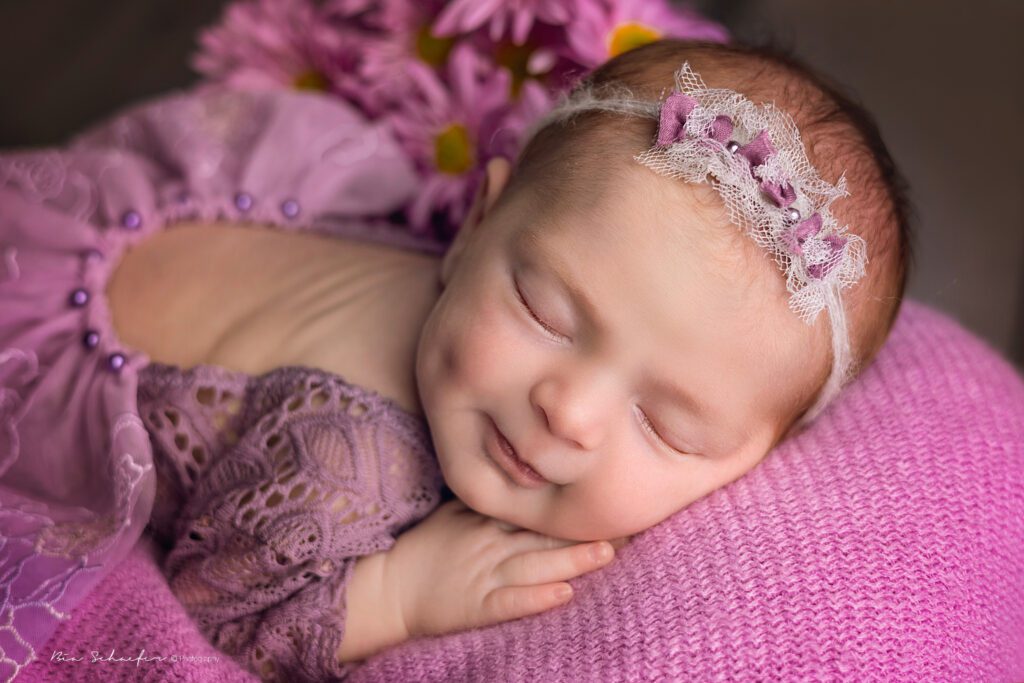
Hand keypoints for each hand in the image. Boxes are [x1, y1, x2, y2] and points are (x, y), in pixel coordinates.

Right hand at [383, 499, 627, 639]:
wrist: (389, 586)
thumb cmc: (426, 548)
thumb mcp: (456, 511)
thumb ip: (491, 496)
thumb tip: (527, 474)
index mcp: (489, 518)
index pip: (537, 507)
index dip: (574, 505)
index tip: (609, 495)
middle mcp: (491, 542)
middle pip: (544, 534)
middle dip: (584, 530)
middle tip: (627, 523)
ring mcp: (485, 575)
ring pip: (535, 565)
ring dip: (571, 560)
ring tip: (606, 553)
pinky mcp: (477, 607)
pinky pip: (510, 602)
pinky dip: (536, 599)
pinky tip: (562, 594)